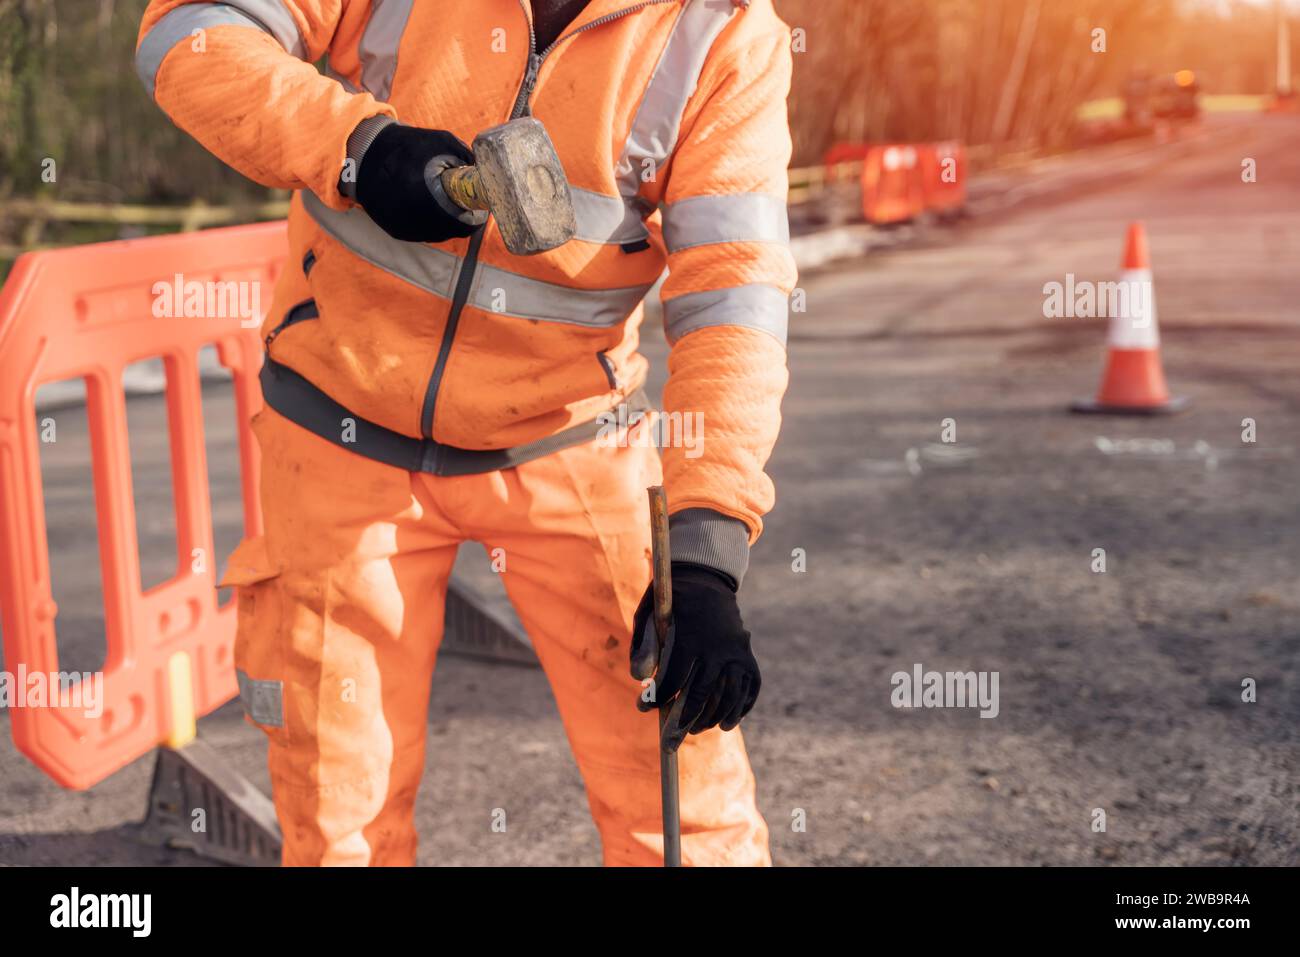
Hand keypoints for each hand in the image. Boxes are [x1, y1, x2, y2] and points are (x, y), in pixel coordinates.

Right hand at [355, 123, 483, 242]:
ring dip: (445, 219)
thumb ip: (466, 157)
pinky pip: (422, 231)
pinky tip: (424, 201)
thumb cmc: (405, 146)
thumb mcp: (440, 141)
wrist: (362, 155)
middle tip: (461, 198)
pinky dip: (429, 220)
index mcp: (428, 201)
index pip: (466, 224)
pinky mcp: (396, 231)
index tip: (477, 202)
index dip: (475, 214)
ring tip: (442, 198)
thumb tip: (486, 172)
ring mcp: (405, 229)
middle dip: (460, 215)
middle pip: (453, 230)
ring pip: (438, 233)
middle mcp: (415, 222)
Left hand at [630, 563, 760, 751]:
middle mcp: (717, 647)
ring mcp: (736, 651)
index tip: (643, 708)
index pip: (673, 679)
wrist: (706, 577)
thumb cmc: (671, 599)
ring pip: (728, 696)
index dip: (657, 698)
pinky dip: (741, 707)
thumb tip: (638, 678)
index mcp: (690, 637)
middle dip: (683, 720)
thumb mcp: (650, 614)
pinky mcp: (747, 653)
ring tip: (697, 730)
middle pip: (702, 695)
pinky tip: (729, 723)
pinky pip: (750, 687)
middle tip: (670, 738)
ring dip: (713, 719)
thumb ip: (643, 645)